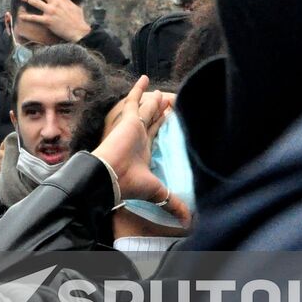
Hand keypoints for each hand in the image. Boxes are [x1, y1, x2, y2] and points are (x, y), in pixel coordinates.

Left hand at [18, 0, 91, 42]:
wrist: (78, 31)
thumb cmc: (79, 20)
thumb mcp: (78, 7)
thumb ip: (74, 1)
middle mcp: (55, 3)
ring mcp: (50, 11)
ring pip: (35, 2)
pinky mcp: (47, 20)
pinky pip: (34, 18)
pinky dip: (26, 17)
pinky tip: (20, 16)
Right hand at [91, 76, 190, 228]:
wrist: (111, 176)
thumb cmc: (130, 184)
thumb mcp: (159, 193)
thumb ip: (174, 203)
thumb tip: (190, 223)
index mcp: (143, 151)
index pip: (154, 135)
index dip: (161, 126)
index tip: (169, 118)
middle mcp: (138, 138)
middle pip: (151, 120)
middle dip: (158, 111)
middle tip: (167, 101)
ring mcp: (132, 128)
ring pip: (146, 109)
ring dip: (153, 100)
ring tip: (160, 91)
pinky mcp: (128, 120)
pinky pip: (134, 100)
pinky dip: (139, 90)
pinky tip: (145, 79)